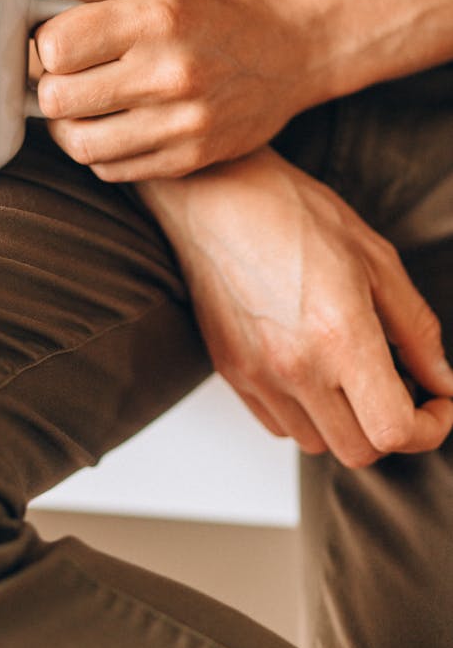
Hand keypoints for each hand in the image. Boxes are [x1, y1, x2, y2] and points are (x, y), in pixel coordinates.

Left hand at [35, 0, 316, 181]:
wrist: (288, 50)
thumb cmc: (208, 15)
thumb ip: (84, 8)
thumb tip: (19, 24)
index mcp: (155, 18)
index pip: (54, 47)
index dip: (45, 48)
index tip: (58, 46)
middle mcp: (169, 72)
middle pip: (57, 100)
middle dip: (49, 90)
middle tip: (64, 81)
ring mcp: (182, 122)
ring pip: (79, 144)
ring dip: (68, 127)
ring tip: (81, 109)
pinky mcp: (190, 158)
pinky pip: (111, 169)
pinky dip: (100, 151)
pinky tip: (114, 128)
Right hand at [139, 149, 452, 466]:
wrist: (216, 196)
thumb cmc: (293, 213)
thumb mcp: (375, 258)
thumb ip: (416, 328)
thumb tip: (441, 379)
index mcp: (340, 335)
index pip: (394, 431)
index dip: (429, 427)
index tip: (435, 404)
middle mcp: (295, 366)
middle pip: (359, 451)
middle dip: (391, 429)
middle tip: (399, 390)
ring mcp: (257, 374)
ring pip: (318, 443)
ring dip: (345, 423)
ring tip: (350, 375)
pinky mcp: (230, 372)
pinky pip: (279, 424)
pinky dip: (305, 413)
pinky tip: (311, 368)